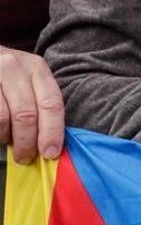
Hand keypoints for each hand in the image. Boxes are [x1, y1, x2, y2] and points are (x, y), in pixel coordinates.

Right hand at [0, 46, 64, 163]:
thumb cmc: (6, 74)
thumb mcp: (27, 78)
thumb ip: (39, 102)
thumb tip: (50, 141)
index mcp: (36, 68)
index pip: (51, 103)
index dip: (52, 131)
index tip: (51, 152)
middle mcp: (14, 67)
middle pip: (26, 115)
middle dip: (27, 142)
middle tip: (25, 157)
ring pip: (3, 119)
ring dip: (6, 137)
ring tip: (6, 139)